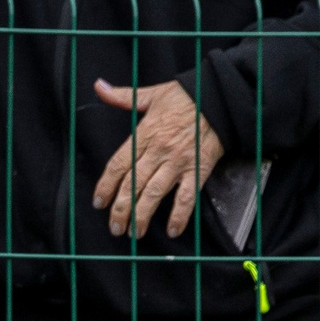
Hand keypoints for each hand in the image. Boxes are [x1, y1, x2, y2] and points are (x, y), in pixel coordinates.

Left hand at [90, 79, 224, 240]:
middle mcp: (158, 151)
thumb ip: (123, 97)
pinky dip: (180, 216)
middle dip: (120, 208)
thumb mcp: (152, 94)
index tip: (98, 202)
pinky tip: (172, 230)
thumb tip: (99, 87)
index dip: (106, 185)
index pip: (118, 164)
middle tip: (114, 226)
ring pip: (154, 193)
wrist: (220, 97)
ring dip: (142, 216)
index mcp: (144, 134)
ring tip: (133, 233)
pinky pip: (187, 197)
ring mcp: (178, 162)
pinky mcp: (199, 169)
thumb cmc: (186, 96)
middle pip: (132, 184)